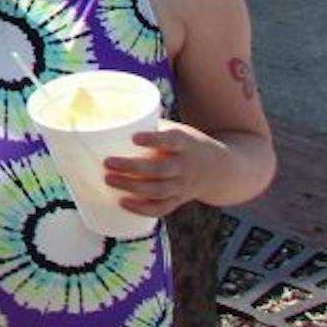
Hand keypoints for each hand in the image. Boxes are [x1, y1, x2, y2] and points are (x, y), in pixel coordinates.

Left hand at [102, 120, 227, 217]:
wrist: (220, 169)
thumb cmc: (186, 144)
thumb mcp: (177, 130)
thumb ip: (150, 126)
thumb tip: (111, 118)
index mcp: (185, 144)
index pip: (172, 140)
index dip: (154, 140)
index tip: (134, 138)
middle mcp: (186, 166)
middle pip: (160, 170)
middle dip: (132, 168)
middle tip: (107, 163)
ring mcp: (183, 185)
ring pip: (159, 190)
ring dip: (132, 188)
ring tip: (109, 180)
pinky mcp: (179, 200)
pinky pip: (162, 207)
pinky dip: (143, 208)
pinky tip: (123, 203)